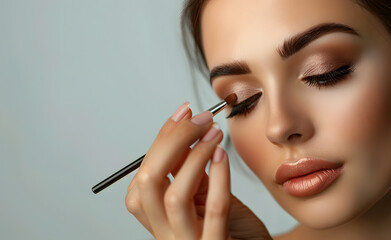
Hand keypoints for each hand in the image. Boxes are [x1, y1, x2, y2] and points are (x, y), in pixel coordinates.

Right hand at [125, 103, 271, 239]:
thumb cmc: (229, 227)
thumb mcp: (201, 196)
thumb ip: (186, 171)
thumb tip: (182, 132)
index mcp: (157, 218)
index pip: (143, 176)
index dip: (161, 140)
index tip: (183, 114)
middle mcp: (166, 234)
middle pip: (149, 183)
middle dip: (172, 142)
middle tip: (197, 120)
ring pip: (176, 196)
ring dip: (195, 155)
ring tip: (213, 132)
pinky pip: (215, 208)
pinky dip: (219, 175)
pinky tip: (222, 154)